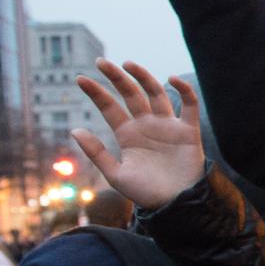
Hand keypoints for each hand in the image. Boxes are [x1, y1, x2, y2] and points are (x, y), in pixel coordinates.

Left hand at [72, 61, 205, 210]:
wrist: (175, 204)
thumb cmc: (146, 192)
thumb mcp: (115, 174)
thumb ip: (97, 152)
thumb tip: (75, 129)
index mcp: (128, 135)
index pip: (109, 107)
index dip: (96, 92)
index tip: (79, 79)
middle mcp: (147, 125)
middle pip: (131, 94)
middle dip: (116, 77)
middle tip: (101, 61)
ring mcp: (167, 126)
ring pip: (156, 93)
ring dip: (144, 77)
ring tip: (128, 64)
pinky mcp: (188, 130)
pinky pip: (189, 105)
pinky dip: (184, 90)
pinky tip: (171, 79)